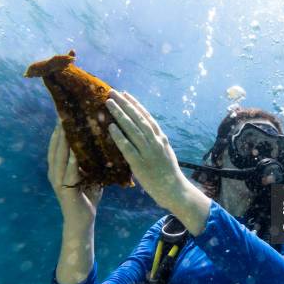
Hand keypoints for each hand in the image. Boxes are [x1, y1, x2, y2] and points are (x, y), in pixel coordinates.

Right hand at [48, 121, 102, 225]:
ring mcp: (57, 181)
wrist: (83, 220)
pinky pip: (68, 174)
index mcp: (58, 166)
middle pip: (55, 146)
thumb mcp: (90, 171)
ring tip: (66, 127)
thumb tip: (103, 138)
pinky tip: (74, 153)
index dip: (60, 128)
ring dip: (62, 143)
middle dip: (58, 130)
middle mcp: (54, 171)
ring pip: (58, 158)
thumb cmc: (88, 194)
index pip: (58, 143)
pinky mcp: (64, 191)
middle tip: (63, 112)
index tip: (65, 111)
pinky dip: (71, 163)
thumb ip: (91, 157)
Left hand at [105, 90, 210, 234]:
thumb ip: (154, 142)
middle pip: (137, 118)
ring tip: (108, 103)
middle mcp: (155, 142)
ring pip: (132, 129)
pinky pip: (128, 147)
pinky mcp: (141, 164)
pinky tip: (111, 127)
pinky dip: (119, 136)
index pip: (146, 117)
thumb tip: (143, 133)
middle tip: (111, 92)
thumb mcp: (164, 153)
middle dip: (124, 104)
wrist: (175, 191)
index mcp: (161, 138)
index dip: (135, 104)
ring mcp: (148, 152)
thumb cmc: (168, 173)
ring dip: (119, 114)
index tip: (125, 94)